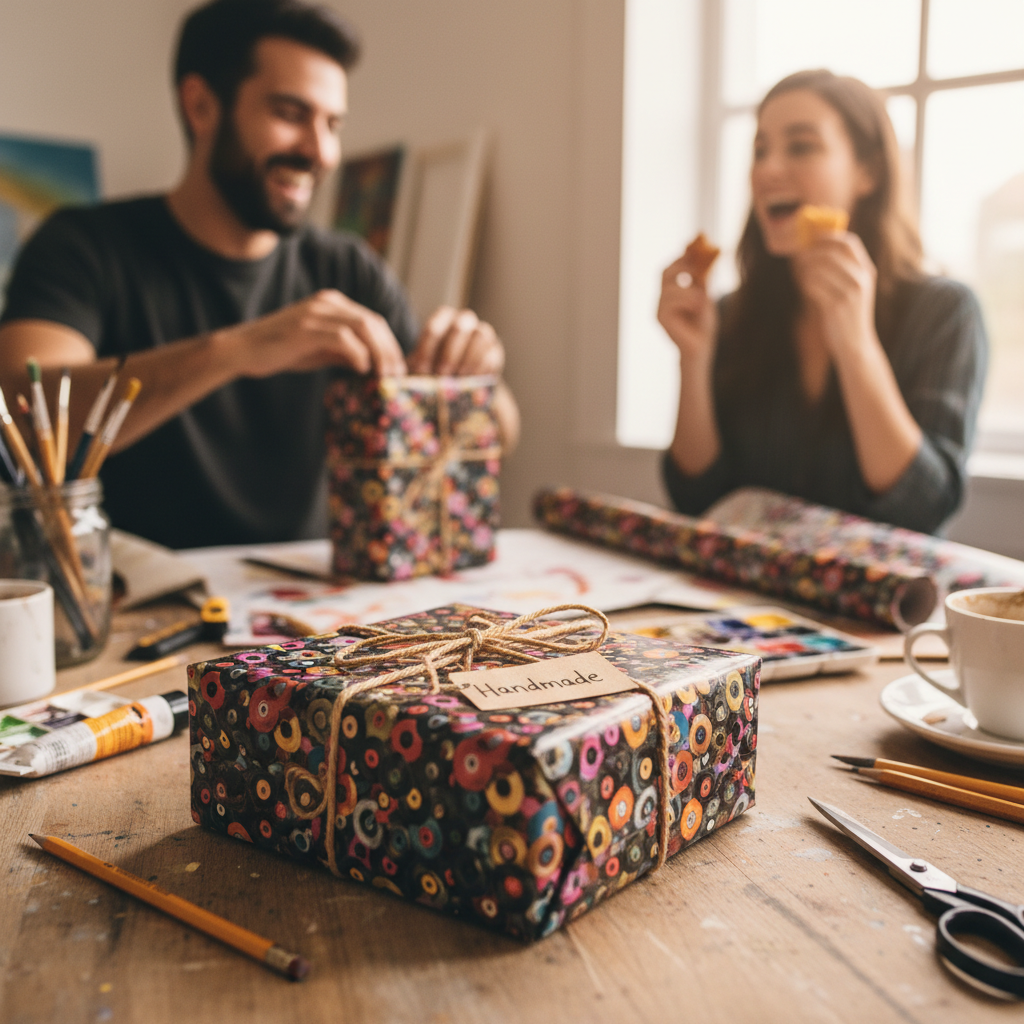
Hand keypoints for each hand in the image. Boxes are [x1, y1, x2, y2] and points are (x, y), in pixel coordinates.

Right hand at [225, 289, 406, 376]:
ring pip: (363, 327)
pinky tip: (362, 370)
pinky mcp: (306, 327)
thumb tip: (373, 365)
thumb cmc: (281, 351)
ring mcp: (316, 312)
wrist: (243, 350)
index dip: (390, 345)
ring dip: (379, 353)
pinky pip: (343, 338)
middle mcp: (327, 302)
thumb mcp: (320, 349)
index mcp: (333, 304)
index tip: (397, 369)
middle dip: (390, 350)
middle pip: (373, 322)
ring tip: (384, 376)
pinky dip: (358, 354)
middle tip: (397, 376)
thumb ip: (345, 351)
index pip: (373, 320)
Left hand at [406, 306, 504, 375]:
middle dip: (450, 353)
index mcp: (442, 319)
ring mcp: (483, 332)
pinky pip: (493, 354)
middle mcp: (463, 321)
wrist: (461, 384)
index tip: (423, 371)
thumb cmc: (433, 373)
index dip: (428, 350)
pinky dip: (481, 370)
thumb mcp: (420, 368)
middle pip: (461, 326)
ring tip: (458, 380)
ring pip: (481, 335)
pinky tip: (471, 384)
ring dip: (468, 360)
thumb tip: (396, 378)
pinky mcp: (496, 349)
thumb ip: (414, 366)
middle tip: (443, 375)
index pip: (435, 327)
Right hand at [657, 253, 717, 365]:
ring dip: (689, 289)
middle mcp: (662, 298)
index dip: (682, 256)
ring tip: (704, 297)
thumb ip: (705, 278)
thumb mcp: (707, 295)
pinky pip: (670, 302)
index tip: (695, 245)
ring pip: (669, 287)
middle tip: (698, 266)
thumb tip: (711, 254)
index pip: (671, 267)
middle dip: (681, 266)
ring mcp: (659, 308)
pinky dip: (687, 300)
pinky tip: (698, 306)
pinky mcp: (660, 319)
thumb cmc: (703, 324)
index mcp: (672, 291)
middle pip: (665, 272)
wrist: (702, 348)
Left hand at [790, 233, 877, 359]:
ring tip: (802, 276)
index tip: (812, 238)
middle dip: (811, 252)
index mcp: (867, 271)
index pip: (849, 242)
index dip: (828, 237)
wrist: (854, 343)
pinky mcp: (836, 305)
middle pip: (831, 252)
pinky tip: (806, 290)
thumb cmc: (847, 314)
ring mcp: (850, 292)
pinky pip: (813, 286)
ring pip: (819, 268)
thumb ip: (839, 269)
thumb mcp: (851, 288)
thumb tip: (811, 248)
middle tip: (799, 257)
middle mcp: (861, 278)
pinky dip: (805, 285)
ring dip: (805, 270)